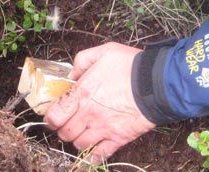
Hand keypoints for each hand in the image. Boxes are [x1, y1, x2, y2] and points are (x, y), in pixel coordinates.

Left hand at [44, 42, 155, 163]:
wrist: (158, 82)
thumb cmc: (132, 66)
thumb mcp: (104, 51)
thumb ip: (82, 61)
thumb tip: (72, 75)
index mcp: (81, 93)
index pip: (54, 115)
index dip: (51, 117)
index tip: (54, 115)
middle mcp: (88, 114)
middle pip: (64, 133)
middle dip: (63, 129)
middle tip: (68, 123)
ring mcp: (102, 129)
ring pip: (78, 145)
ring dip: (77, 140)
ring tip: (82, 133)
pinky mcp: (118, 138)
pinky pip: (99, 156)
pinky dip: (91, 157)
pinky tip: (91, 153)